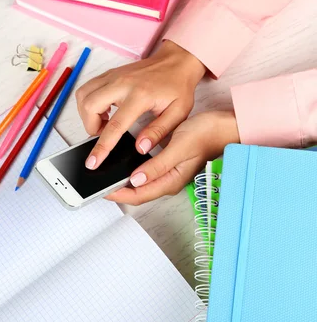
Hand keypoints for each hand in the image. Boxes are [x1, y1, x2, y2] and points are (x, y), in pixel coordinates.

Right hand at [76, 41, 205, 169]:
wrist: (177, 61)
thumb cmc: (178, 87)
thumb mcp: (178, 113)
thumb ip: (158, 131)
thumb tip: (140, 148)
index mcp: (140, 96)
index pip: (115, 125)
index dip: (102, 146)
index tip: (93, 162)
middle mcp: (122, 83)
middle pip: (89, 106)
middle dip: (90, 126)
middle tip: (104, 133)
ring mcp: (113, 76)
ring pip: (83, 95)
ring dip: (87, 114)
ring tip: (103, 122)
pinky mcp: (109, 74)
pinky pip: (87, 88)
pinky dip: (89, 102)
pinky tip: (103, 109)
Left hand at [106, 110, 239, 204]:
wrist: (224, 126)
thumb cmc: (206, 135)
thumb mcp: (180, 147)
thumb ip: (158, 165)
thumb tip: (136, 179)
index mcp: (171, 181)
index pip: (138, 194)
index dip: (117, 193)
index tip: (100, 188)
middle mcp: (168, 180)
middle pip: (136, 192)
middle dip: (116, 188)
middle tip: (97, 180)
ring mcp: (168, 173)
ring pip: (140, 182)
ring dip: (123, 180)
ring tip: (106, 171)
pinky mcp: (168, 164)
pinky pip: (145, 172)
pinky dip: (132, 169)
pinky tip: (123, 161)